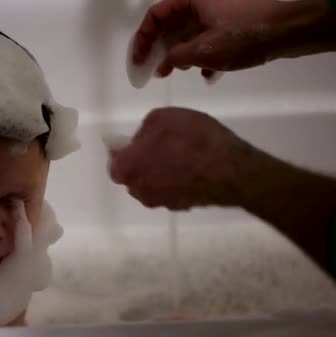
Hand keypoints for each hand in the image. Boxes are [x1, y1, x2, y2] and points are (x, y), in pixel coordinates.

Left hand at [109, 107, 335, 274]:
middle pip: (133, 174)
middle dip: (140, 160)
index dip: (123, 149)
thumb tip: (136, 140)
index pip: (114, 162)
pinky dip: (176, 179)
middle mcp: (139, 191)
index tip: (133, 139)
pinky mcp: (183, 207)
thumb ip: (141, 130)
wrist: (233, 171)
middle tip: (157, 143)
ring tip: (177, 153)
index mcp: (127, 169)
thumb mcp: (161, 118)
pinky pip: (172, 190)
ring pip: (152, 183)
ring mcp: (162, 202)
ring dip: (158, 170)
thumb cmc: (193, 139)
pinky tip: (192, 167)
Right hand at [133, 0, 333, 78]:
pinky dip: (204, 56)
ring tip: (178, 73)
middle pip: (171, 25)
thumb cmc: (242, 35)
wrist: (289, 29)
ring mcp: (218, 14)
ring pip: (190, 34)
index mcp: (190, 0)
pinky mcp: (232, 26)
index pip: (155, 16)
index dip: (142, 39)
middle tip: (155, 72)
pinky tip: (208, 75)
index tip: (139, 62)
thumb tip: (163, 64)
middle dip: (161, 49)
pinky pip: (209, 39)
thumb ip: (175, 57)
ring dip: (181, 55)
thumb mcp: (202, 50)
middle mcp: (201, 4)